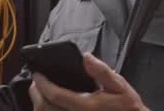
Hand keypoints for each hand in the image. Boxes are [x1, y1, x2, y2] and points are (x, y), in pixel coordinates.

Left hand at [29, 53, 148, 110]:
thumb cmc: (127, 108)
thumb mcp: (119, 86)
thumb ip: (102, 71)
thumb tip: (86, 57)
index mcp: (86, 106)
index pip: (56, 95)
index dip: (43, 83)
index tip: (37, 74)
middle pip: (46, 108)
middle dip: (36, 94)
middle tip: (36, 82)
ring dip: (39, 105)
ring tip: (40, 93)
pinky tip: (49, 106)